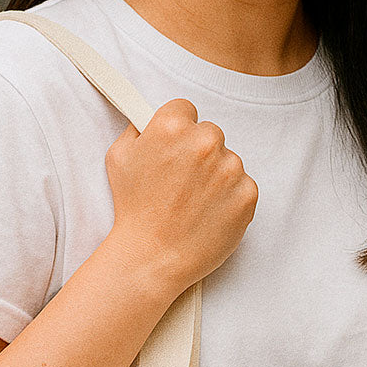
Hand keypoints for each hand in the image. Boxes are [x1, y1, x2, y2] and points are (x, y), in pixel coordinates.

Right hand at [105, 98, 258, 294]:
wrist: (152, 257)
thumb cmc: (133, 210)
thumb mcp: (119, 157)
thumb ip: (137, 129)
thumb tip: (149, 119)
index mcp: (172, 126)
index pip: (186, 109)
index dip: (177, 130)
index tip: (173, 148)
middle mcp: (205, 142)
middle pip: (210, 134)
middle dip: (198, 152)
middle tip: (181, 180)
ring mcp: (230, 168)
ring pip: (228, 160)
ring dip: (215, 175)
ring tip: (193, 201)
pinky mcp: (247, 194)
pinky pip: (243, 185)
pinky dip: (230, 197)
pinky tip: (208, 212)